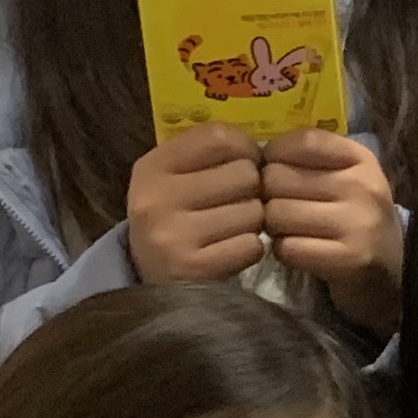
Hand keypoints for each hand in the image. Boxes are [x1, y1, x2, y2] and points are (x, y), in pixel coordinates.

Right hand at [126, 124, 267, 284]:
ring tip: (231, 229)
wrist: (153, 280)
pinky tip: (229, 251)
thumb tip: (265, 145)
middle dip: (252, 190)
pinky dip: (249, 250)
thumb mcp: (176, 178)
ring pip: (254, 212)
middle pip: (245, 174)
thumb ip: (210, 153)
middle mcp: (156, 198)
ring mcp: (171, 235)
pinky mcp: (192, 268)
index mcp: (152, 166)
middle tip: (236, 203)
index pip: (219, 137)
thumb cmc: (178, 218)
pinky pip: (252, 246)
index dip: (245, 148)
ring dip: (253, 222)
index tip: (244, 162)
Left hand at [263, 129, 405, 335]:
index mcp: (361, 159)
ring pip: (276, 214)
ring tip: (291, 231)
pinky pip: (287, 248)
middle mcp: (363, 186)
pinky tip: (300, 251)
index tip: (279, 173)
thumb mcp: (343, 177)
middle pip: (277, 178)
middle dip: (269, 196)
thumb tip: (254, 154)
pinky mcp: (349, 259)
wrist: (389, 271)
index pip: (302, 141)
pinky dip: (284, 252)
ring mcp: (359, 223)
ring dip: (274, 227)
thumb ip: (308, 158)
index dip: (275, 157)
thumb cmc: (352, 217)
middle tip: (283, 209)